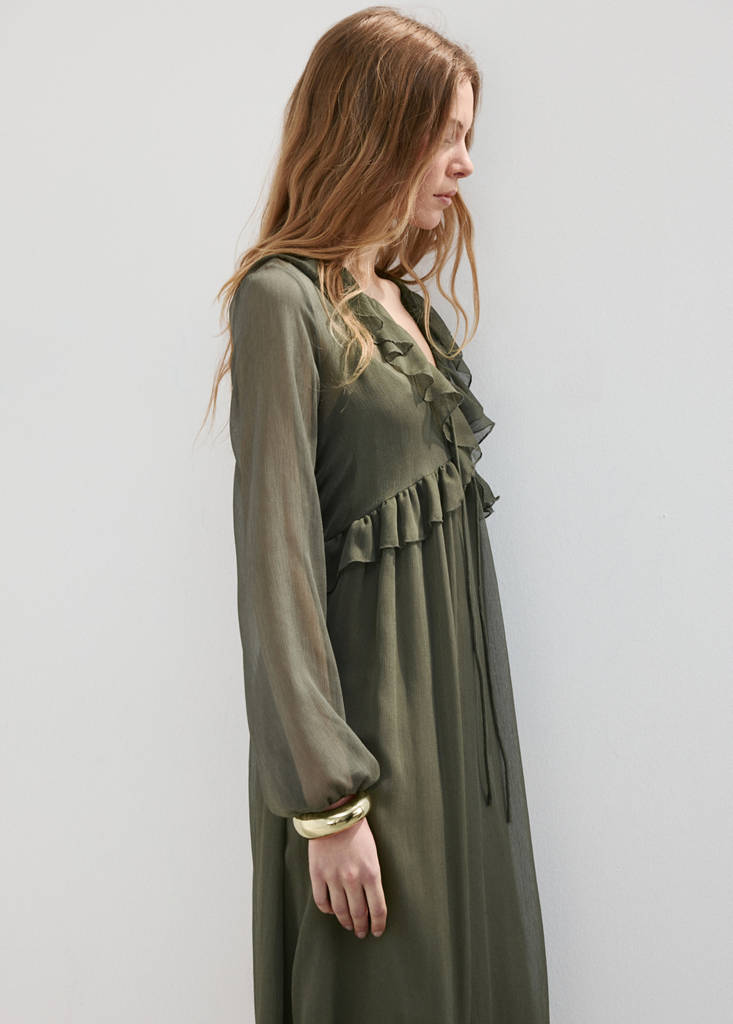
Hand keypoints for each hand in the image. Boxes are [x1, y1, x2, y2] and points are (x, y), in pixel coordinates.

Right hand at [307, 801, 386, 938]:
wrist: (335, 813)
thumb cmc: (358, 832)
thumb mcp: (373, 854)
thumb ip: (372, 877)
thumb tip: (371, 900)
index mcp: (371, 873)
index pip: (378, 909)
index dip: (378, 924)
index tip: (377, 931)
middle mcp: (353, 879)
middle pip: (359, 913)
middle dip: (362, 926)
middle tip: (362, 932)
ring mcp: (333, 877)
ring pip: (340, 911)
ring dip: (346, 922)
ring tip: (349, 926)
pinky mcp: (317, 874)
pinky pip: (322, 901)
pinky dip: (327, 910)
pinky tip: (332, 910)